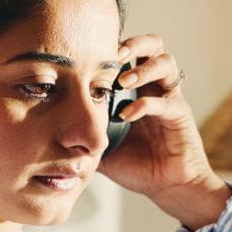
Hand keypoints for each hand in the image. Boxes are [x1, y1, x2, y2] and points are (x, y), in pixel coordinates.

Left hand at [97, 33, 221, 205]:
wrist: (167, 187)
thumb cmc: (138, 166)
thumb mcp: (102, 146)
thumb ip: (83, 132)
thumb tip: (50, 128)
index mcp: (138, 89)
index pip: (130, 54)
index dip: (113, 48)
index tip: (90, 54)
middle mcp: (156, 88)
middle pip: (154, 45)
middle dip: (134, 44)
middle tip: (114, 56)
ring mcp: (171, 99)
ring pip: (167, 63)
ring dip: (142, 69)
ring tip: (122, 82)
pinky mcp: (181, 116)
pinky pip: (166, 102)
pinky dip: (144, 105)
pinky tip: (127, 115)